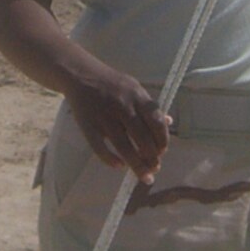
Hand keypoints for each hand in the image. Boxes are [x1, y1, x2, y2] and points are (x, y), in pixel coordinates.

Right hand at [65, 68, 171, 182]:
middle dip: (151, 157)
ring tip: (145, 176)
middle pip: (142, 138)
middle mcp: (122, 106)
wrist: (80, 74)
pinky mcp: (87, 125)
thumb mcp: (134, 88)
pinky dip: (111, 159)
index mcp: (137, 96)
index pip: (156, 122)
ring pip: (124, 147)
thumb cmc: (111, 83)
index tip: (162, 152)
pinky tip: (120, 166)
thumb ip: (149, 106)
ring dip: (136, 165)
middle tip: (154, 168)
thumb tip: (169, 122)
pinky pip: (100, 148)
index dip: (162, 141)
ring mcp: (104, 116)